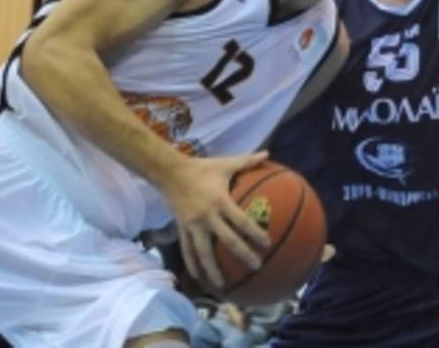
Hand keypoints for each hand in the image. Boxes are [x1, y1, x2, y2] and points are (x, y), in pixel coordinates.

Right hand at [162, 151, 270, 287]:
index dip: (254, 232)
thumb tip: (268, 153)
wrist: (169, 172)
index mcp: (220, 201)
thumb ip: (247, 161)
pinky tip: (200, 279)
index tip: (267, 243)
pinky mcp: (182, 229)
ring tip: (224, 286)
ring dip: (213, 269)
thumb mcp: (225, 164)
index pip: (241, 220)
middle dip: (242, 254)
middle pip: (226, 240)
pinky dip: (194, 265)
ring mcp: (192, 225)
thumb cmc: (202, 168)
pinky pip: (187, 250)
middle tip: (257, 266)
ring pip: (203, 252)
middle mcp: (206, 216)